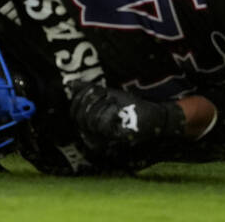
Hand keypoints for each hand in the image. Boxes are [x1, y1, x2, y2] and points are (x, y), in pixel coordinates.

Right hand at [69, 82, 184, 155]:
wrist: (154, 115)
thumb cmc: (132, 107)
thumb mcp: (109, 95)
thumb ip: (90, 90)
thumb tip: (71, 84)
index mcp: (91, 124)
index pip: (73, 113)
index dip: (79, 98)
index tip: (94, 88)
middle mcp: (95, 136)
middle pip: (79, 117)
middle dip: (91, 99)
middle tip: (106, 95)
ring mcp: (104, 140)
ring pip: (90, 121)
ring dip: (102, 105)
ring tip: (113, 103)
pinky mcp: (114, 140)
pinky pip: (102, 126)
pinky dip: (109, 112)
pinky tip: (118, 110)